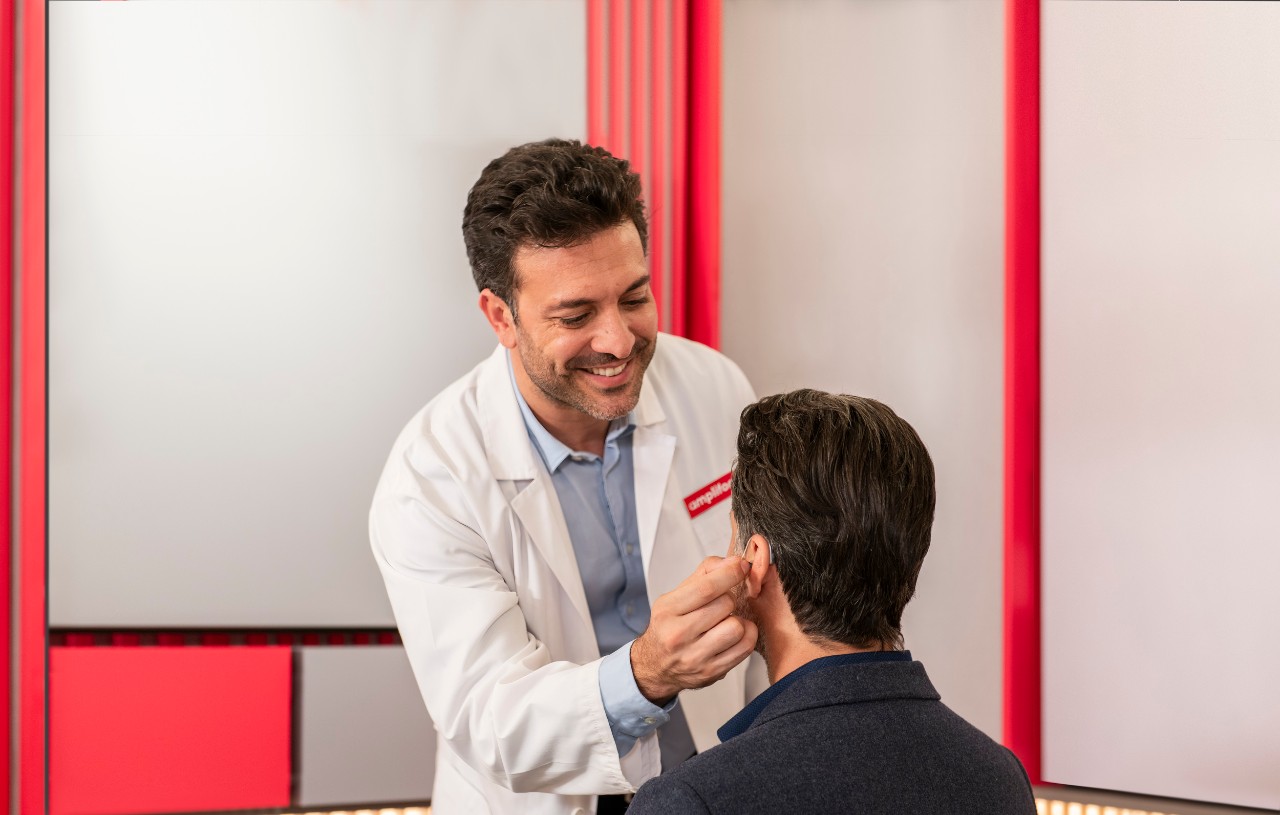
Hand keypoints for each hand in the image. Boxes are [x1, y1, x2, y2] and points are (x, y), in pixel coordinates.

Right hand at [630, 556, 758, 704]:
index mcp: (667, 611)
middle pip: (724, 605)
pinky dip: (745, 635)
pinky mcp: (712, 672)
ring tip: (725, 621)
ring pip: (736, 628)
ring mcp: (695, 657)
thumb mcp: (676, 595)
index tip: (741, 566)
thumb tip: (734, 562)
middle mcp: (678, 635)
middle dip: (729, 598)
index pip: (706, 588)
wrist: (656, 666)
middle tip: (720, 603)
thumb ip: (704, 574)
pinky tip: (733, 634)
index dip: (730, 573)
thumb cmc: (669, 626)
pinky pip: (745, 647)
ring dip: (737, 620)